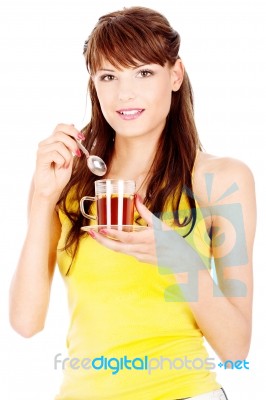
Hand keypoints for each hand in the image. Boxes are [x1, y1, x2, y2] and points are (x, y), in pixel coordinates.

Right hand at [34, 123, 83, 200]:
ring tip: (65, 165)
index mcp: (52, 142)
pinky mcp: (40, 158)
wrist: (52, 190)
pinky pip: (55, 154)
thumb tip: (73, 125)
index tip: (82, 138)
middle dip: (73, 143)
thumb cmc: (59, 175)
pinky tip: (60, 167)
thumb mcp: (69, 157)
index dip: (72, 130)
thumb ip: (70, 144)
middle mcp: (45, 144)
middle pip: (60, 133)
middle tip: (77, 154)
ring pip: (60, 144)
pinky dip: (62, 161)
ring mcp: (42, 150)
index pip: (60, 127)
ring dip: (67, 157)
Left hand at [89, 196, 205, 274]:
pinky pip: (126, 251)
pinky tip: (112, 238)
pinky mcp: (139, 259)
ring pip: (118, 250)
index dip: (112, 234)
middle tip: (90, 232)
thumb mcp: (160, 224)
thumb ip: (145, 212)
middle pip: (116, 247)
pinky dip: (117, 245)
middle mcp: (140, 249)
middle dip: (101, 240)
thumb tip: (137, 198)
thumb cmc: (173, 242)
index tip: (102, 228)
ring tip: (96, 234)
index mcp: (146, 239)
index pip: (125, 237)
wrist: (181, 261)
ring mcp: (139, 256)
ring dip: (106, 243)